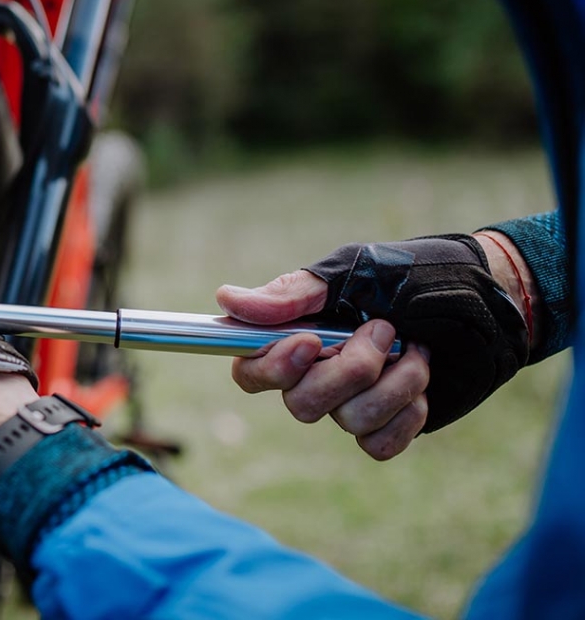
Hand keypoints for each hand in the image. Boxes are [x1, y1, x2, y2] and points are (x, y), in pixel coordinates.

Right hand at [217, 272, 428, 460]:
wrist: (490, 298)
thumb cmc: (416, 275)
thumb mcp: (353, 272)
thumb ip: (293, 293)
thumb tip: (226, 300)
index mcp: (298, 334)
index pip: (250, 371)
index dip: (272, 368)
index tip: (310, 343)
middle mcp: (318, 372)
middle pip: (300, 404)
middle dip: (349, 372)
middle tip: (384, 331)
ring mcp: (354, 401)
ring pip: (348, 422)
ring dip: (392, 384)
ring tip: (417, 349)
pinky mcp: (389, 424)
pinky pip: (379, 444)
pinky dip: (407, 413)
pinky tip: (422, 382)